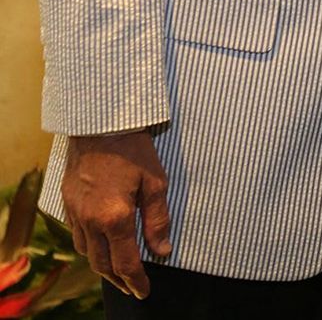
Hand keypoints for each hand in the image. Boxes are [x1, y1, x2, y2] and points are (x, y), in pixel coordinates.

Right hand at [62, 130, 170, 298]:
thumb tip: (162, 251)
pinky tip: (99, 243)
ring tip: (117, 269)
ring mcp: (76, 212)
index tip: (144, 291)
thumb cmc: (133, 148)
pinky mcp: (68, 202)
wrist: (100, 122)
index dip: (136, 281)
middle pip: (102, 264)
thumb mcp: (155, 180)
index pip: (126, 262)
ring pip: (86, 252)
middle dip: (118, 280)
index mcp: (115, 217)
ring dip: (102, 265)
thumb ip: (157, 219)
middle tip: (132, 286)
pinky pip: (76, 234)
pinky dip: (88, 246)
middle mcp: (91, 220)